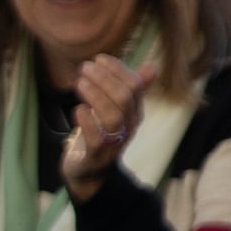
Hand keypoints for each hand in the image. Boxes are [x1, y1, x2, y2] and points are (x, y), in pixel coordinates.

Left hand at [59, 56, 156, 198]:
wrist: (88, 171)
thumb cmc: (100, 133)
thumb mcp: (116, 110)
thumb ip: (131, 90)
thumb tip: (153, 66)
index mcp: (135, 113)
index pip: (134, 86)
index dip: (117, 70)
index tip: (98, 59)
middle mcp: (129, 127)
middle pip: (124, 99)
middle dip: (105, 79)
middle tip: (84, 67)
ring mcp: (114, 143)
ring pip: (112, 117)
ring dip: (95, 96)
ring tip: (79, 83)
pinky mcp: (96, 157)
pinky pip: (97, 139)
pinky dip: (87, 122)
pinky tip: (77, 109)